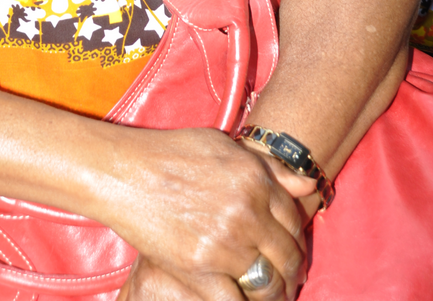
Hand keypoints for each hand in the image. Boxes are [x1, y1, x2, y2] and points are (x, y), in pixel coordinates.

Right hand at [95, 127, 305, 300]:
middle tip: (287, 283)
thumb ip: (267, 168)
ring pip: (267, 283)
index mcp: (255, 178)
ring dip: (273, 295)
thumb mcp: (222, 146)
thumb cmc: (170, 153)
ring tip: (269, 298)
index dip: (296, 241)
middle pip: (287, 255)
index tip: (291, 253)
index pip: (294, 219)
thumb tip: (308, 185)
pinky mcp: (201, 267)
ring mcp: (225, 241)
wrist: (124, 171)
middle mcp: (247, 209)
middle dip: (291, 273)